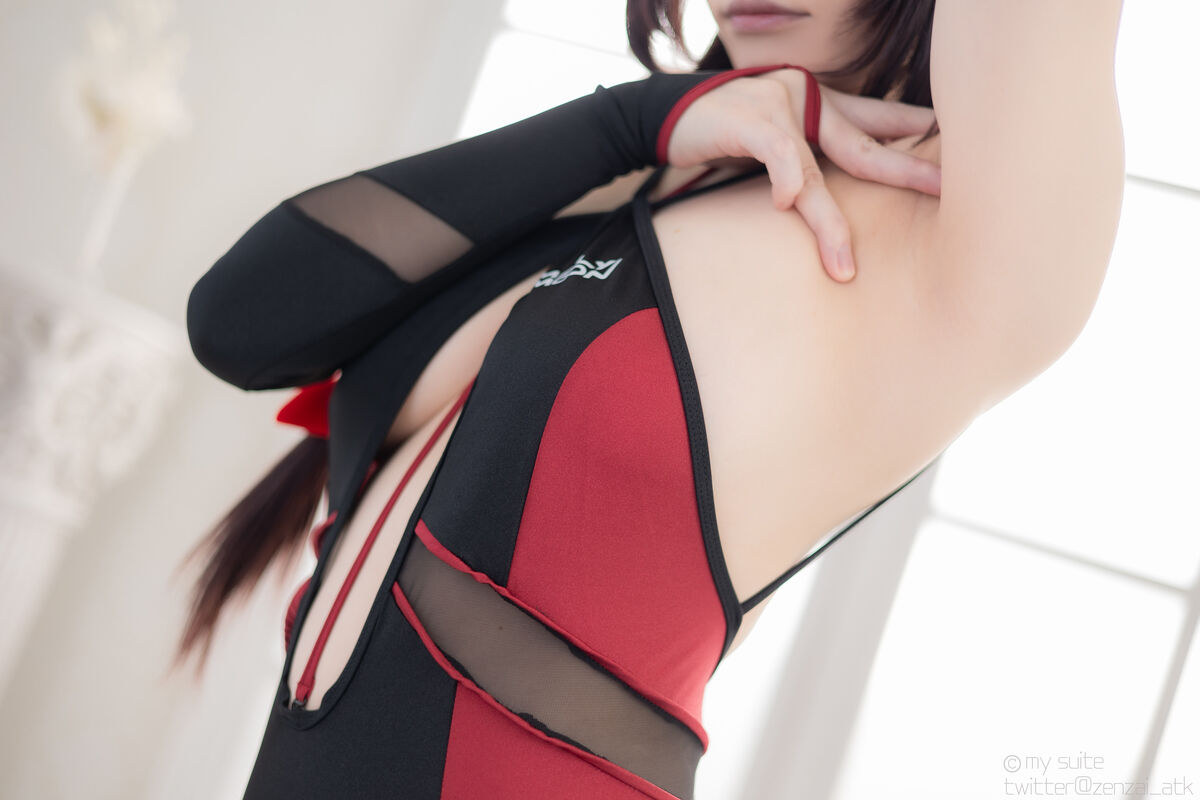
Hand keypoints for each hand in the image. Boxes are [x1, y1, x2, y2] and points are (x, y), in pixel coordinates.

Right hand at [664, 67, 940, 281]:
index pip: (878, 120)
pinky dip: (784, 178)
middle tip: (946, 193)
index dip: (914, 136)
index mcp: (821, 105)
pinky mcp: (752, 117)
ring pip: (818, 171)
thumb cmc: (723, 134)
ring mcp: (783, 105)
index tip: (953, 156)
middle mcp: (811, 100)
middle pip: (867, 146)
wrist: (667, 114)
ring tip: (843, 265)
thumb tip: (826, 201)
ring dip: (830, 224)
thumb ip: (809, 160)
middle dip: (907, 172)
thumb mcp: (775, 142)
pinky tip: (784, 202)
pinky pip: (777, 152)